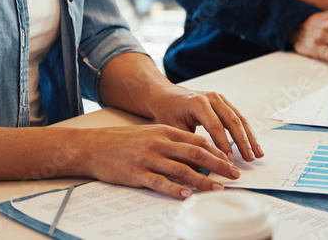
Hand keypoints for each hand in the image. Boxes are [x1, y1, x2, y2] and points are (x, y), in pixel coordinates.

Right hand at [70, 124, 241, 198]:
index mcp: (164, 131)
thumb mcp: (150, 134)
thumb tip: (196, 153)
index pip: (197, 140)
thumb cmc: (122, 141)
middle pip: (196, 154)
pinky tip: (186, 195)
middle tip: (234, 175)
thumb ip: (171, 141)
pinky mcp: (136, 173)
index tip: (231, 161)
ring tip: (218, 188)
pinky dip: (175, 189)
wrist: (92, 146)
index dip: (217, 151)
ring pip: (182, 170)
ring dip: (203, 180)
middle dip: (219, 165)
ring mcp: (148, 158)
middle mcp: (159, 143)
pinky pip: (159, 182)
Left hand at [146, 85, 263, 162]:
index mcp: (198, 102)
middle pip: (232, 120)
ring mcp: (219, 98)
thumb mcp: (173, 129)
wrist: (167, 95)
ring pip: (239, 118)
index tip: (229, 162)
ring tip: (257, 153)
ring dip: (250, 137)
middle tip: (250, 158)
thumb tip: (199, 170)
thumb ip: (187, 146)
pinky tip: (253, 143)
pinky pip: (238, 117)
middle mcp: (212, 97)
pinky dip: (246, 131)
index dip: (224, 145)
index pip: (215, 126)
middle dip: (243, 141)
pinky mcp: (224, 102)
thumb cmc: (168, 111)